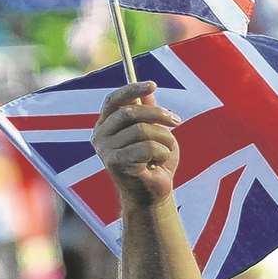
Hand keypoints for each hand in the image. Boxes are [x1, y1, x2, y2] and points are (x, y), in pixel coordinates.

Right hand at [90, 82, 180, 207]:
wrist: (153, 194)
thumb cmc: (154, 162)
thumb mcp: (155, 132)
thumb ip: (149, 111)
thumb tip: (149, 90)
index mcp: (106, 124)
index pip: (115, 99)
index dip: (133, 89)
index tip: (153, 84)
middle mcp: (100, 135)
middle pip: (131, 112)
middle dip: (159, 115)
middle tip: (177, 121)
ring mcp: (105, 150)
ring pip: (142, 130)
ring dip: (164, 139)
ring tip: (166, 151)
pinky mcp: (115, 163)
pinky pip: (146, 148)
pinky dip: (161, 153)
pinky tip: (157, 164)